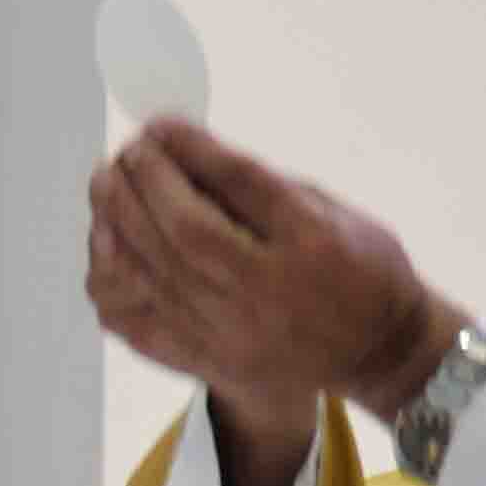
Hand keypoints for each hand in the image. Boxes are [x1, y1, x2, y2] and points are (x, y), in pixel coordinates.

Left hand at [84, 119, 459, 459]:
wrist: (380, 353)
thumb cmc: (361, 269)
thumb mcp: (333, 212)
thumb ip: (265, 186)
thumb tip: (188, 152)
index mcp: (312, 242)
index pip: (238, 181)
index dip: (189, 145)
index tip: (160, 123)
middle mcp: (272, 291)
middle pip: (184, 228)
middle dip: (144, 180)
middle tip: (127, 152)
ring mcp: (238, 334)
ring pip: (155, 273)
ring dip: (118, 220)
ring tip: (106, 184)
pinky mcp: (214, 362)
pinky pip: (142, 324)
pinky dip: (113, 281)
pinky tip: (105, 245)